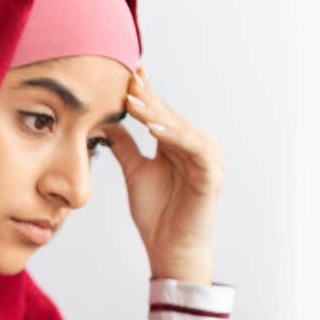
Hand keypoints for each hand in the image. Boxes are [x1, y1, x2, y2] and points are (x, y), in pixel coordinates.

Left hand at [101, 67, 223, 283]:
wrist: (168, 247)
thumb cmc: (156, 213)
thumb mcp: (135, 172)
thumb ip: (125, 147)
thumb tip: (107, 124)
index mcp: (177, 145)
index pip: (160, 113)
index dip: (146, 94)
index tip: (128, 73)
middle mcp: (195, 147)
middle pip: (170, 116)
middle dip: (149, 97)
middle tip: (129, 78)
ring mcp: (206, 159)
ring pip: (181, 128)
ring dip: (158, 114)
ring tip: (134, 102)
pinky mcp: (212, 174)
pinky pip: (195, 149)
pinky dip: (176, 137)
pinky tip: (156, 129)